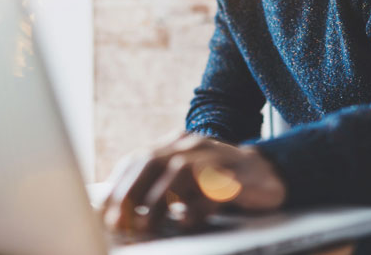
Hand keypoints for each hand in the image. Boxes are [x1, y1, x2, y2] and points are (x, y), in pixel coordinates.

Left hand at [101, 133, 285, 233]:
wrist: (268, 174)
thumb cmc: (219, 182)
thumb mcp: (185, 179)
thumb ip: (157, 186)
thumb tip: (119, 213)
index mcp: (176, 143)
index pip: (137, 159)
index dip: (117, 186)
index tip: (102, 214)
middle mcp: (193, 145)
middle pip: (152, 161)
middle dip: (130, 193)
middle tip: (118, 222)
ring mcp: (215, 157)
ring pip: (179, 172)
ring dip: (158, 201)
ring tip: (147, 226)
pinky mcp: (237, 178)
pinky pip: (211, 191)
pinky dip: (195, 208)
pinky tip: (186, 222)